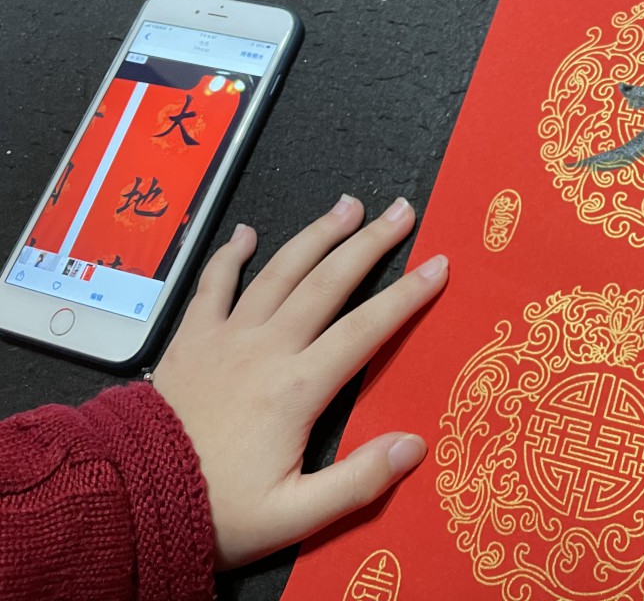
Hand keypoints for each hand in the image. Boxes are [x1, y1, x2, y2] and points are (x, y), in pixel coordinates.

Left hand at [152, 196, 447, 568]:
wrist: (127, 502)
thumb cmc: (216, 510)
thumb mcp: (295, 514)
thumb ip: (358, 480)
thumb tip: (414, 446)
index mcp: (298, 388)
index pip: (366, 329)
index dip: (406, 295)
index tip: (437, 266)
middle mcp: (266, 350)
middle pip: (328, 282)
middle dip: (369, 243)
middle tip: (400, 212)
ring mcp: (226, 339)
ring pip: (279, 272)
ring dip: (316, 235)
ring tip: (347, 207)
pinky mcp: (190, 341)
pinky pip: (212, 286)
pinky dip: (229, 256)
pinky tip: (246, 233)